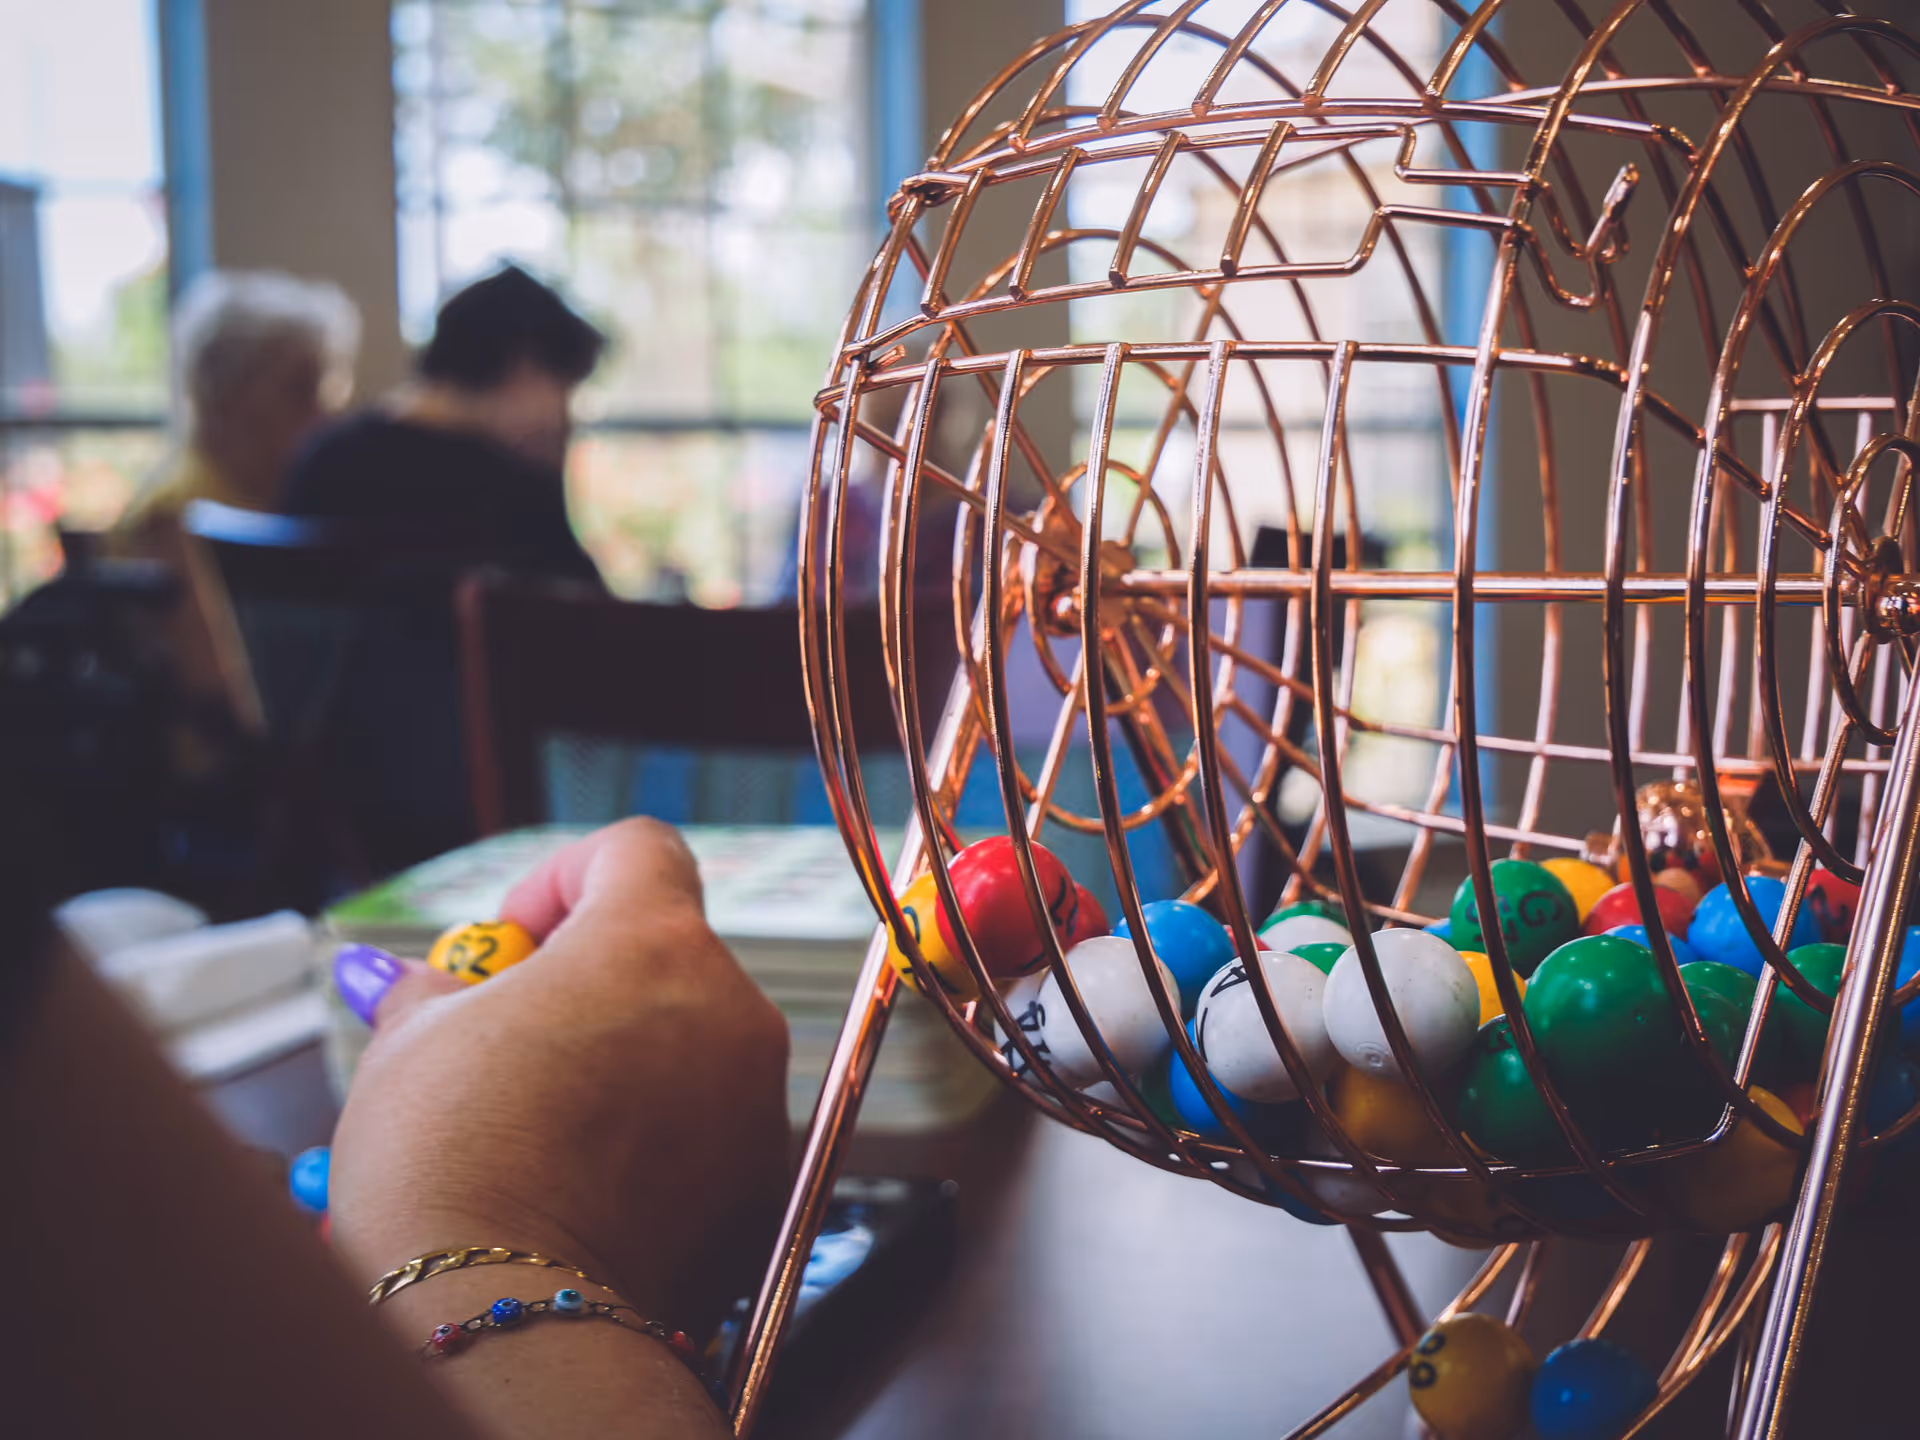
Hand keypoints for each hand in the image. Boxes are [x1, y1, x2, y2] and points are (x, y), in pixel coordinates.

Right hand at [327, 819, 790, 1336]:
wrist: (503, 1311)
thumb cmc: (448, 1165)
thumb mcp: (410, 1044)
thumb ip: (436, 989)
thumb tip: (424, 983)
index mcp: (651, 941)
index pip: (640, 849)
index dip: (569, 875)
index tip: (515, 934)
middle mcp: (728, 1006)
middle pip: (669, 952)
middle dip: (592, 978)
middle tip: (511, 1033)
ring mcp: (757, 1096)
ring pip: (694, 1042)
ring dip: (628, 1057)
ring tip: (539, 1119)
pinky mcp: (763, 1181)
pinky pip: (712, 1128)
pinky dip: (659, 1136)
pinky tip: (584, 1179)